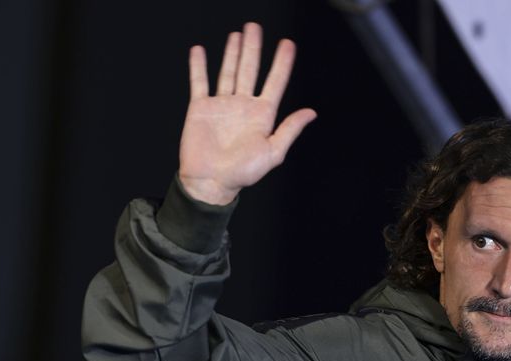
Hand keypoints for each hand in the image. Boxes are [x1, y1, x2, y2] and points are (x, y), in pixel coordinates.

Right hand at [179, 22, 316, 204]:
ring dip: (232, 53)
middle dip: (254, 49)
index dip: (282, 63)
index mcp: (262, 115)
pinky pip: (199, 83)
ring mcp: (222, 105)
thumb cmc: (242, 173)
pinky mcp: (200, 108)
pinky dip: (198, 67)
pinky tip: (199, 51)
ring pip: (228, 72)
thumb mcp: (272, 152)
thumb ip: (290, 130)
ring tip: (238, 34)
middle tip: (255, 27)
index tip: (288, 44)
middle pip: (250, 70)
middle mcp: (242, 106)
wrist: (210, 182)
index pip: (275, 83)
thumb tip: (311, 112)